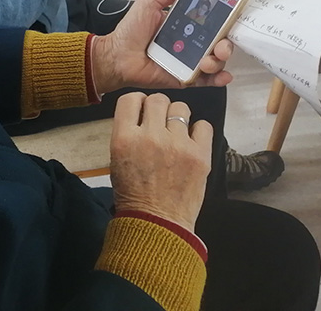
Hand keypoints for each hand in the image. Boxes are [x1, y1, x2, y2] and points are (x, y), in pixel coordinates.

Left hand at [91, 0, 233, 93]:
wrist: (116, 56)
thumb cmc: (130, 32)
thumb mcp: (148, 4)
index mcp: (185, 24)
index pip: (212, 21)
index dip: (225, 19)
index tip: (233, 15)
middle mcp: (191, 43)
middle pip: (219, 42)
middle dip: (226, 43)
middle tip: (221, 45)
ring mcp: (189, 60)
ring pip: (215, 60)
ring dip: (219, 60)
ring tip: (209, 60)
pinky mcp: (185, 77)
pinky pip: (206, 79)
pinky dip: (217, 78)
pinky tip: (222, 76)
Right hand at [110, 92, 212, 231]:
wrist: (157, 222)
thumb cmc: (134, 194)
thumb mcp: (116, 159)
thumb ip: (127, 133)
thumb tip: (141, 114)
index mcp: (124, 138)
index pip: (130, 99)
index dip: (137, 102)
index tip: (141, 109)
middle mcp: (150, 136)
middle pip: (157, 99)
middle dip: (158, 107)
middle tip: (159, 121)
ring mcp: (177, 144)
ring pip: (181, 108)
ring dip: (177, 117)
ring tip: (176, 132)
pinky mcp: (200, 155)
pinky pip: (203, 125)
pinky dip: (198, 130)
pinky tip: (191, 141)